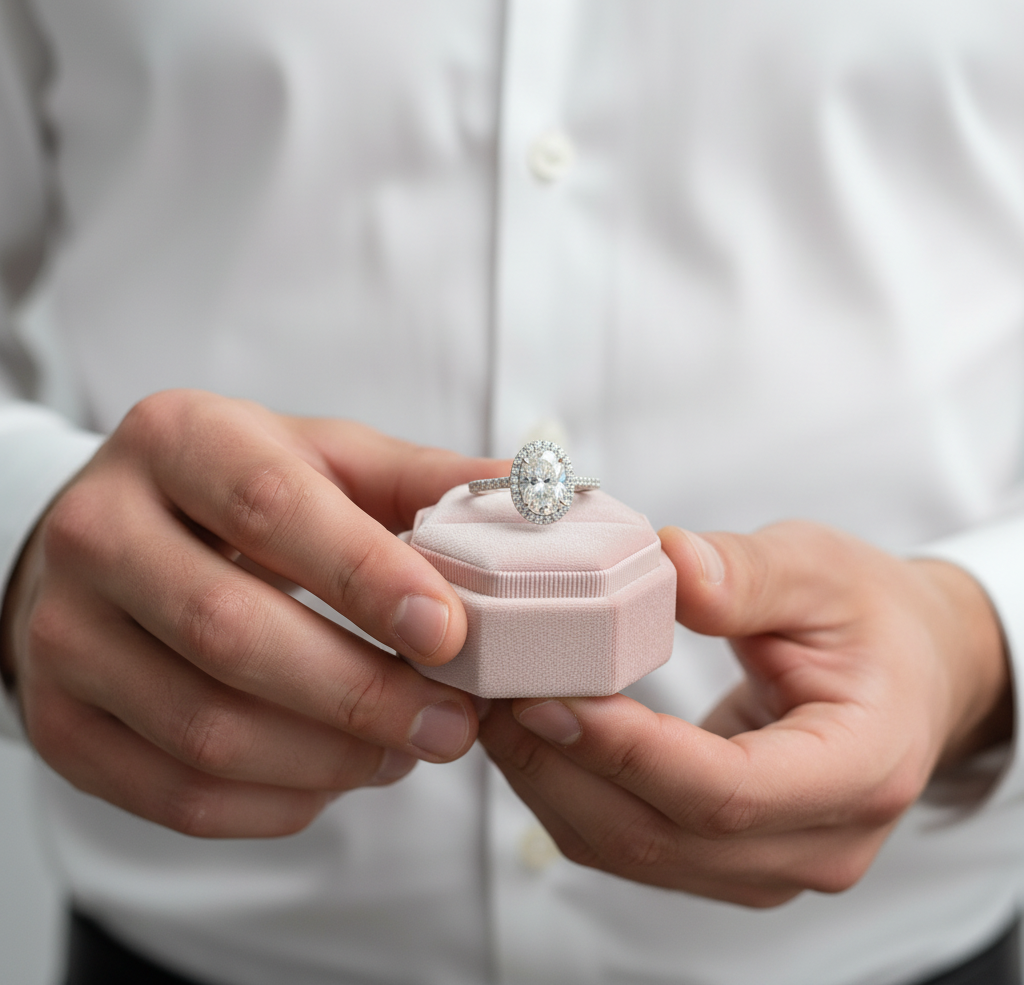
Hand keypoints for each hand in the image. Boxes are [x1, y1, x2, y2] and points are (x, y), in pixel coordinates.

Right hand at [0, 389, 505, 837]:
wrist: (114, 542)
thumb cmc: (240, 494)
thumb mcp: (327, 462)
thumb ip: (426, 484)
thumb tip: (542, 503)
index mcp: (178, 440)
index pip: (270, 506)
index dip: (365, 576)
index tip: (452, 633)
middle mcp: (100, 531)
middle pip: (232, 631)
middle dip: (361, 693)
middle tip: (453, 724)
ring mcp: (65, 633)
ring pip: (205, 729)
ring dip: (331, 759)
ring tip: (406, 749)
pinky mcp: (61, 722)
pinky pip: (176, 795)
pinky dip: (279, 802)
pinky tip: (338, 777)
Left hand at [479, 521, 1011, 906]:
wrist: (906, 672)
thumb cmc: (871, 619)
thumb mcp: (822, 570)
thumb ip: (747, 572)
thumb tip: (666, 563)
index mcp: (861, 769)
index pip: (724, 789)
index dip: (625, 749)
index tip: (547, 693)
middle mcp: (817, 844)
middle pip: (661, 835)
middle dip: (562, 765)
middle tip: (494, 694)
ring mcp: (769, 865)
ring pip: (632, 853)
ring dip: (551, 785)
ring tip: (497, 709)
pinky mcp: (727, 859)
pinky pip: (630, 846)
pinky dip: (570, 796)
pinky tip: (536, 736)